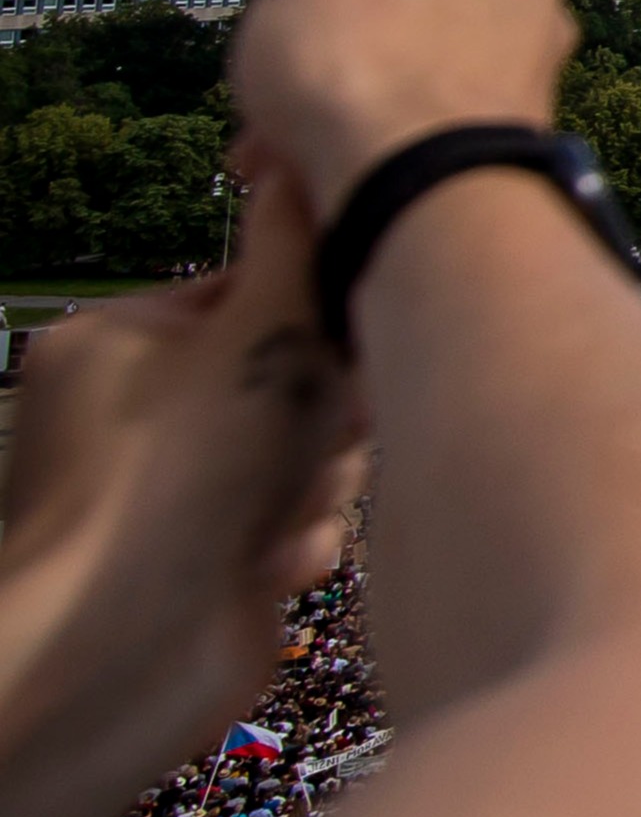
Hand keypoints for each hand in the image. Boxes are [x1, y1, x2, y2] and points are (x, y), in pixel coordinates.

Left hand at [0, 168, 368, 816]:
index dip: (318, 316)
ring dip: (313, 485)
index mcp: (122, 343)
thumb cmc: (176, 482)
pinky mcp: (206, 561)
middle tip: (315, 438)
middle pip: (292, 376)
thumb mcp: (257, 335)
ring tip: (272, 517)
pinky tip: (264, 567)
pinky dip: (293, 542)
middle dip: (321, 417)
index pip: (255, 293)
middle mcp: (137, 416)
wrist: (113, 656)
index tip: (351, 342)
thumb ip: (300, 247)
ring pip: (306, 454)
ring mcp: (170, 494)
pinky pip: (293, 524)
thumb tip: (313, 160)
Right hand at [229, 0, 571, 230]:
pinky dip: (362, 137)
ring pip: (401, 62)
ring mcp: (523, 81)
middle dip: (330, 28)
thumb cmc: (364, 76)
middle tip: (283, 60)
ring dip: (331, 91)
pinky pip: (415, 122)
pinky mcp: (501, 144)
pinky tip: (311, 168)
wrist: (419, 213)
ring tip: (281, 132)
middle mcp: (536, 8)